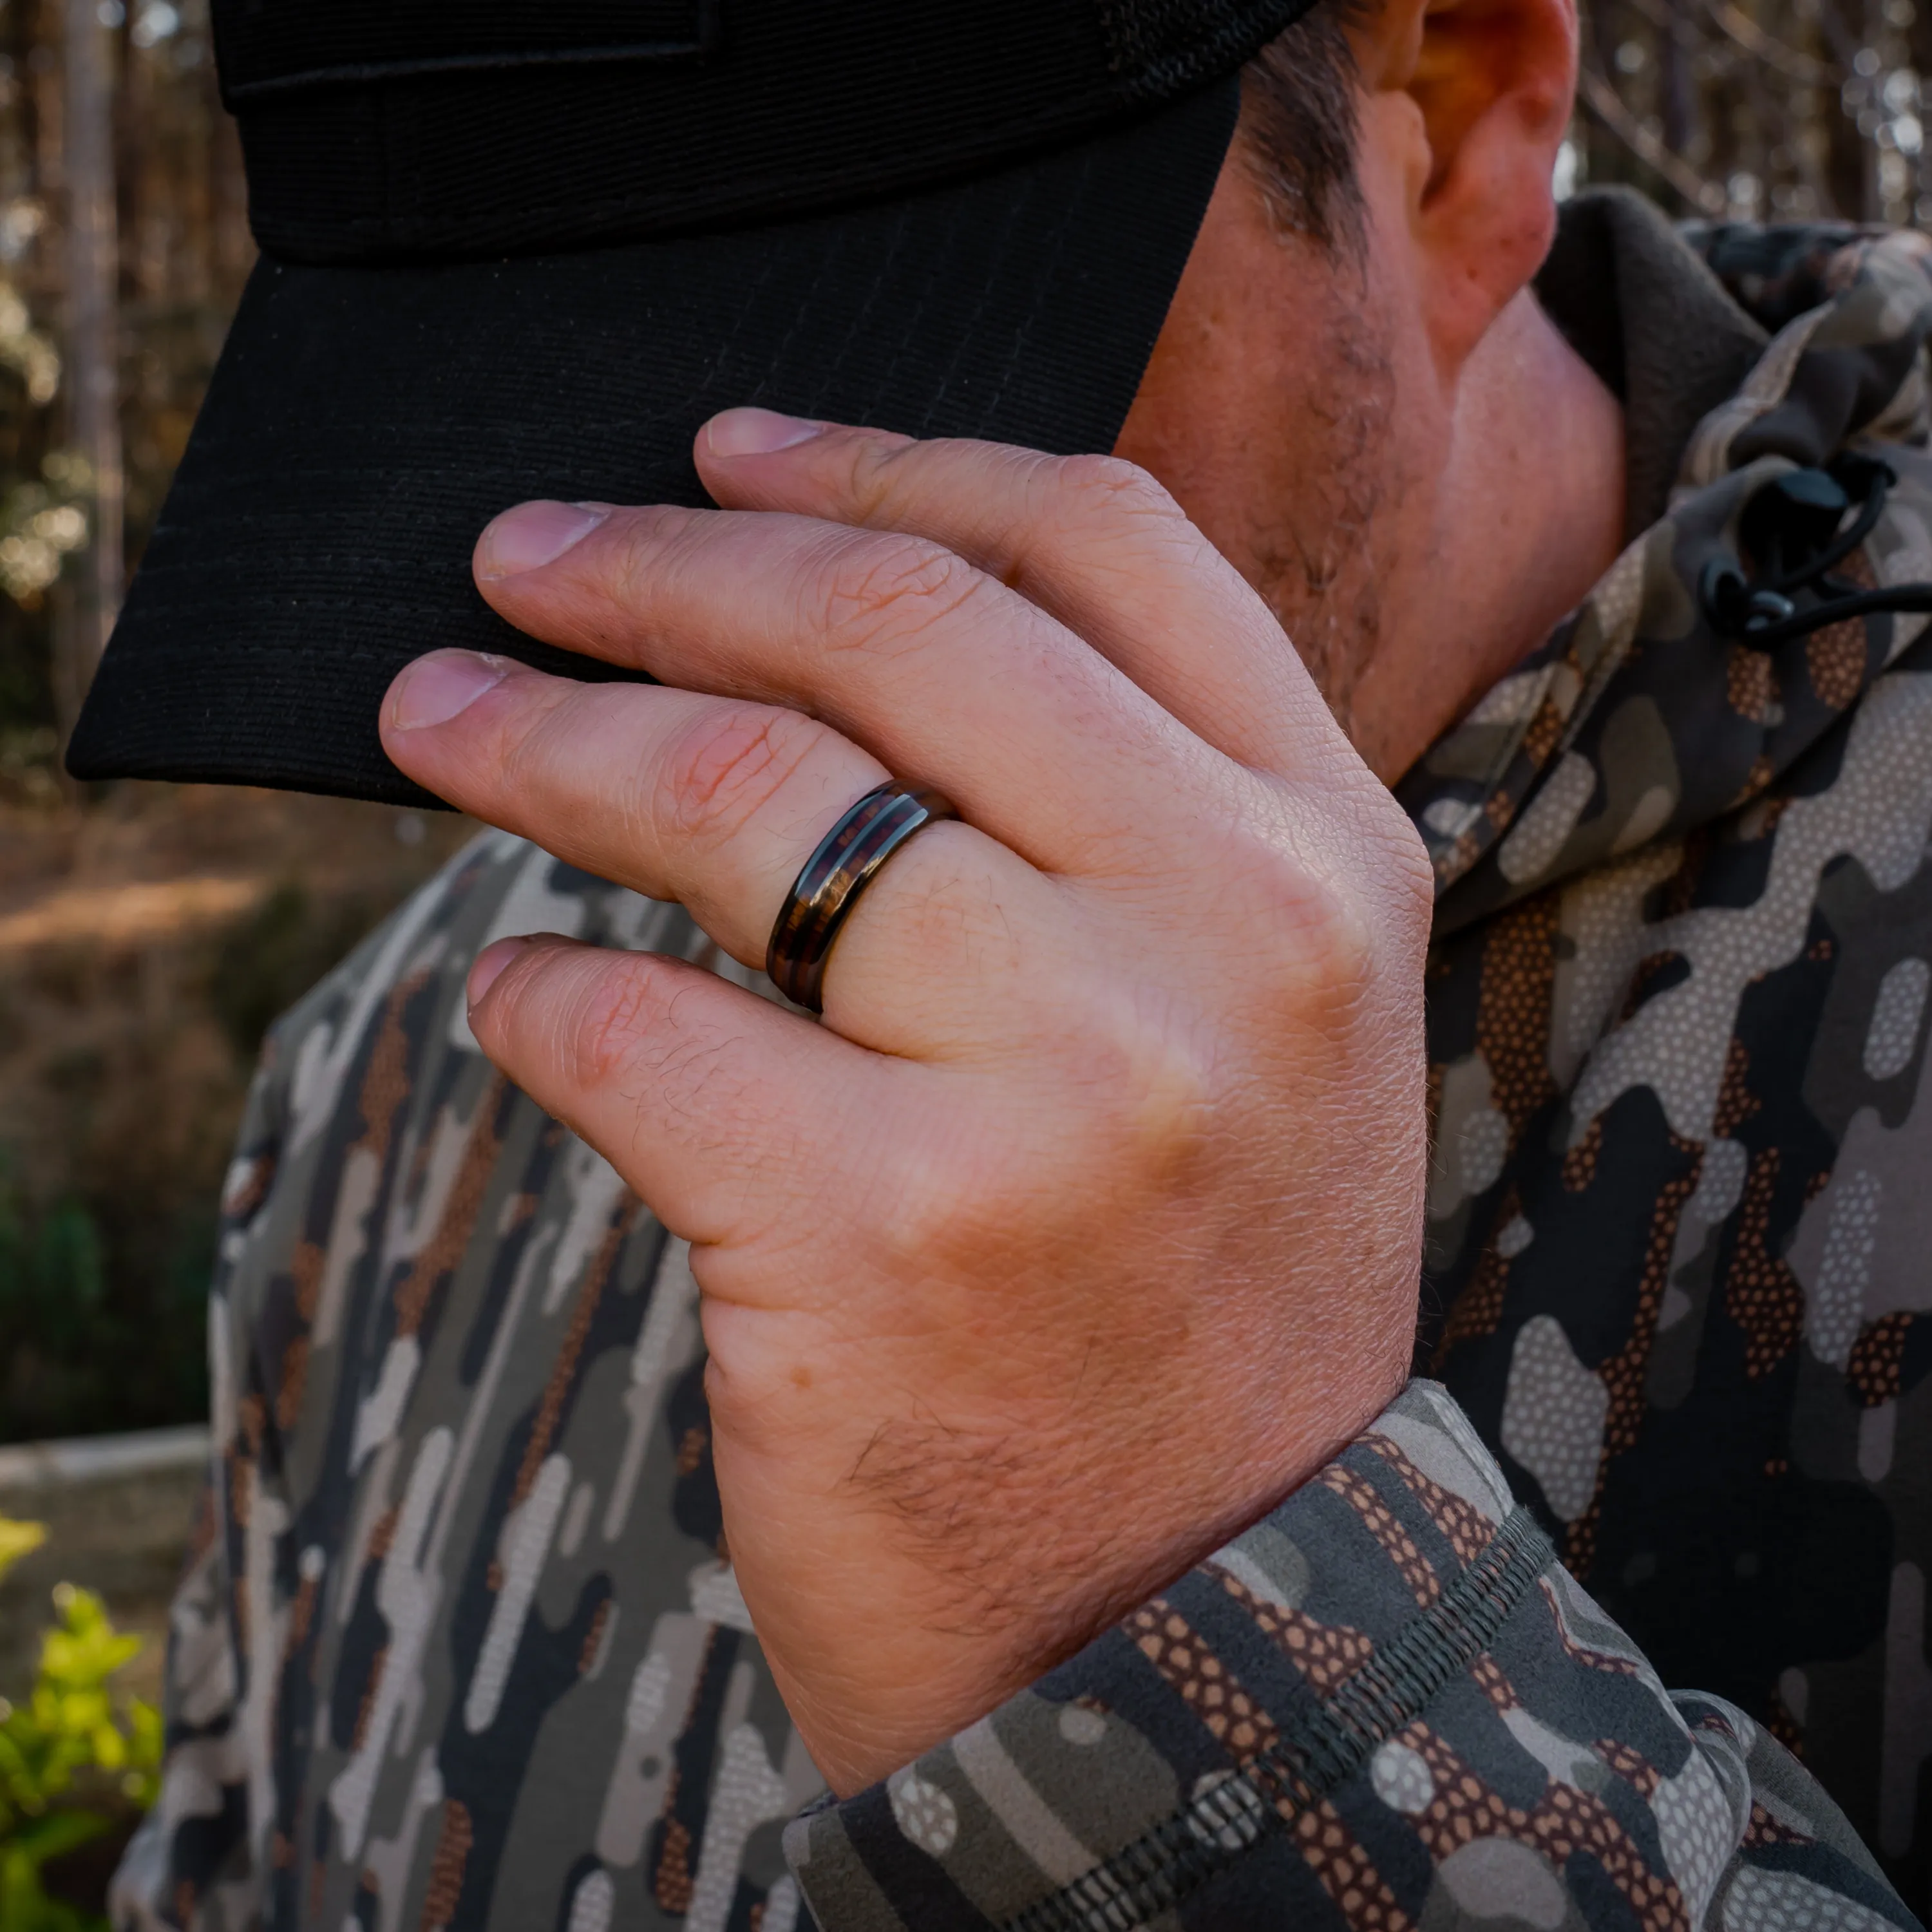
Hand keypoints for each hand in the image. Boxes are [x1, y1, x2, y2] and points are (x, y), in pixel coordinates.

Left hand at [379, 409, 1432, 1794]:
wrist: (1205, 1622)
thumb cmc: (1198, 1305)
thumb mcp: (1252, 1022)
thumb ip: (1120, 815)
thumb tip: (833, 632)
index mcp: (1324, 854)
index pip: (1100, 547)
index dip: (887, 456)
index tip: (724, 447)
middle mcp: (1225, 936)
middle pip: (891, 631)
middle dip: (660, 567)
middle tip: (520, 557)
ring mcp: (1065, 1086)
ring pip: (738, 797)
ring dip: (540, 741)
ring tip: (438, 723)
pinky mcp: (882, 1234)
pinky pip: (636, 1031)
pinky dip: (537, 1002)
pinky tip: (518, 1005)